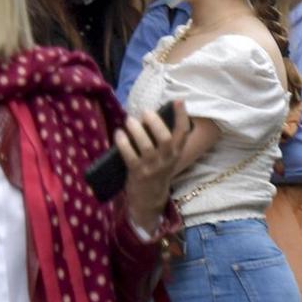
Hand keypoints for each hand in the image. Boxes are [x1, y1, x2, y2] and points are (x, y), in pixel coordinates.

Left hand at [118, 101, 189, 234]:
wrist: (149, 200)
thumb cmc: (156, 172)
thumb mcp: (166, 158)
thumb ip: (163, 140)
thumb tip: (150, 116)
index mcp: (176, 153)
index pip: (183, 133)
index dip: (182, 116)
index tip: (178, 100)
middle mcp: (166, 160)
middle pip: (165, 138)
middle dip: (155, 123)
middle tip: (145, 112)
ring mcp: (152, 167)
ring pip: (146, 146)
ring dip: (137, 130)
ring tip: (129, 120)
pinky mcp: (138, 174)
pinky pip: (129, 156)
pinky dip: (123, 143)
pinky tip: (118, 133)